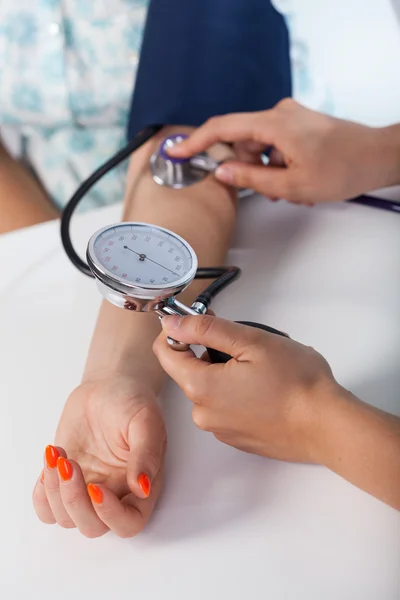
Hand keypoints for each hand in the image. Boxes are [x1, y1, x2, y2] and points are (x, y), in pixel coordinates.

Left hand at [33, 376, 165, 537]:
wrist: (107, 387)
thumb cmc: (132, 402)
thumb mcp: (146, 421)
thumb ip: (146, 454)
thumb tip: (143, 487)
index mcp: (142, 485)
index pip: (129, 523)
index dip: (111, 515)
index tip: (95, 487)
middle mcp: (116, 494)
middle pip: (93, 527)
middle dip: (75, 502)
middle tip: (70, 465)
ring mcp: (89, 489)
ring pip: (66, 519)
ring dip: (55, 491)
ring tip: (57, 455)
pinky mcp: (66, 481)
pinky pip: (47, 508)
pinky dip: (42, 495)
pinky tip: (49, 466)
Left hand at [153, 314, 337, 462]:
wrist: (328, 426)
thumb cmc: (297, 383)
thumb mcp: (250, 341)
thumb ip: (206, 329)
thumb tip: (171, 323)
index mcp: (200, 387)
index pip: (165, 353)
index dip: (177, 331)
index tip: (200, 322)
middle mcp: (203, 413)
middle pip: (190, 370)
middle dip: (211, 351)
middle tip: (246, 345)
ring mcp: (221, 429)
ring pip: (210, 388)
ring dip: (227, 372)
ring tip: (263, 369)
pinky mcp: (238, 438)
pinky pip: (226, 407)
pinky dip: (239, 393)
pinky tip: (267, 390)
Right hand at [168, 99, 399, 202]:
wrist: (377, 157)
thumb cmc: (344, 167)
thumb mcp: (292, 183)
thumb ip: (252, 178)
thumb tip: (223, 172)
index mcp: (274, 124)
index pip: (222, 128)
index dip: (194, 141)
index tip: (175, 151)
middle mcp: (280, 115)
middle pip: (242, 142)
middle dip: (248, 169)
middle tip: (267, 190)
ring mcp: (290, 119)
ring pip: (259, 148)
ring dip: (268, 172)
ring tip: (291, 190)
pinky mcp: (298, 126)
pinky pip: (275, 147)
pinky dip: (279, 166)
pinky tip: (297, 183)